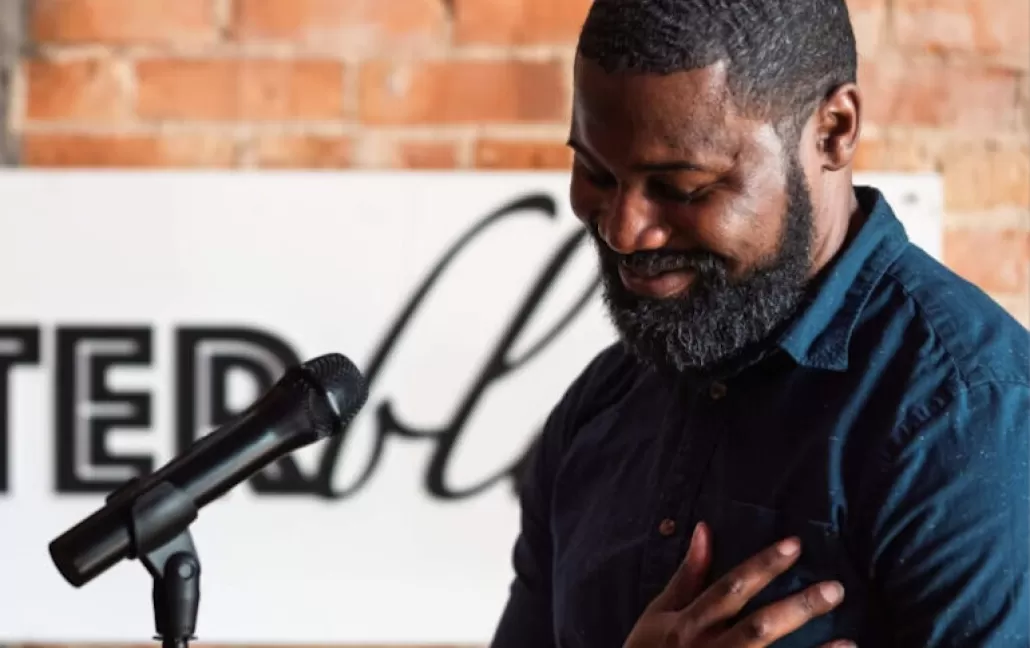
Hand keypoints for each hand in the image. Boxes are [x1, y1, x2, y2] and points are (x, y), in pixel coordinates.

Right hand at [623, 522, 853, 647]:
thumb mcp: (660, 613)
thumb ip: (688, 575)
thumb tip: (705, 529)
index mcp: (688, 625)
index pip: (730, 590)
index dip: (762, 566)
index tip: (795, 544)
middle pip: (757, 628)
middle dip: (797, 609)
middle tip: (835, 589)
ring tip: (849, 641)